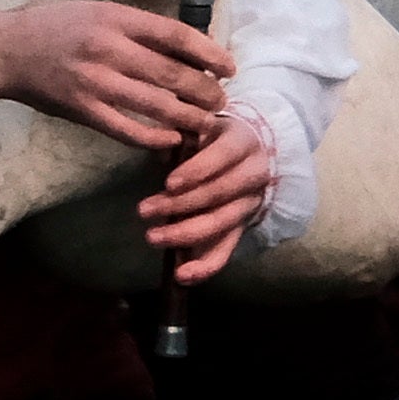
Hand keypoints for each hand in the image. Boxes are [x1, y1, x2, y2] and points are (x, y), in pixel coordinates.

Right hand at [0, 0, 235, 147]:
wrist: (6, 50)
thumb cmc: (59, 26)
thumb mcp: (102, 13)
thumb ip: (140, 30)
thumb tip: (190, 49)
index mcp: (118, 19)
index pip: (177, 35)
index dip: (210, 53)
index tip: (230, 68)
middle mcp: (109, 49)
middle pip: (173, 73)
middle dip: (206, 91)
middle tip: (223, 101)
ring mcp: (94, 82)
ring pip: (156, 104)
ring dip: (188, 117)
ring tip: (207, 123)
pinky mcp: (81, 109)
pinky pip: (124, 128)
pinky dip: (153, 137)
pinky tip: (172, 140)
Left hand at [133, 113, 276, 288]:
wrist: (247, 149)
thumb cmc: (211, 133)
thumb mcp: (198, 123)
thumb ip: (179, 128)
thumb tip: (158, 142)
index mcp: (243, 141)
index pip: (224, 156)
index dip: (198, 171)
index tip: (169, 183)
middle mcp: (254, 173)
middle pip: (220, 193)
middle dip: (181, 205)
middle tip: (145, 210)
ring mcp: (249, 202)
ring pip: (222, 223)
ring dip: (185, 234)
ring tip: (152, 237)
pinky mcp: (241, 226)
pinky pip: (227, 250)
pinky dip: (206, 266)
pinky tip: (183, 276)